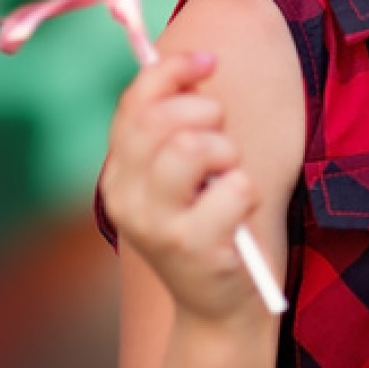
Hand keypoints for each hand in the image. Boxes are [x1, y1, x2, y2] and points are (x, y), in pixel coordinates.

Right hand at [101, 52, 264, 323]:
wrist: (216, 306)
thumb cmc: (209, 226)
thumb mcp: (185, 175)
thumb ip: (179, 125)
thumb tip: (197, 61)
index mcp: (120, 174)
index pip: (134, 103)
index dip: (172, 71)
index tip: (208, 61)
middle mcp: (125, 197)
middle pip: (160, 120)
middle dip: (207, 113)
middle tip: (223, 142)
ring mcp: (154, 224)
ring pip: (195, 147)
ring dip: (228, 153)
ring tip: (229, 179)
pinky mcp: (191, 246)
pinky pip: (235, 188)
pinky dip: (248, 193)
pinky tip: (238, 218)